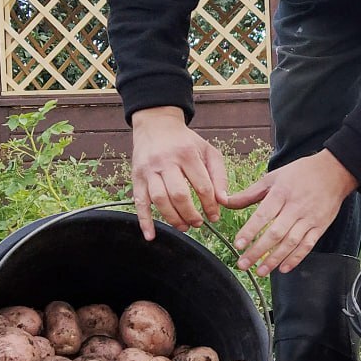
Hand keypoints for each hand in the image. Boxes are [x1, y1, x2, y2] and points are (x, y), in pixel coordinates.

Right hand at [130, 106, 228, 239]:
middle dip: (191, 214)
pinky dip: (144, 221)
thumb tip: (223, 201)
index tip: (215, 216)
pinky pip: (139, 202)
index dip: (210, 205)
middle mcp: (166, 161)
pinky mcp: (136, 178)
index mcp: (187, 154)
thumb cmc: (186, 142)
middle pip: (179, 195)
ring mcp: (149, 170)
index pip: (202, 186)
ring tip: (184, 226)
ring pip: (160, 200)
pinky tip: (151, 235)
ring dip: (173, 218)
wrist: (156, 125)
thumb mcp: (207, 151)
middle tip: (198, 223)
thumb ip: (219, 175)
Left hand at [226, 151, 358, 275]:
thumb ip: (249, 193)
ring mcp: (309, 218)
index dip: (250, 231)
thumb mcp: (273, 178)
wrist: (335, 172)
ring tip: (260, 271)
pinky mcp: (320, 227)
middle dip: (257, 251)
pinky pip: (307, 246)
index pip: (263, 215)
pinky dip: (295, 258)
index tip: (238, 245)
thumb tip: (226, 201)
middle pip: (275, 233)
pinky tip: (283, 268)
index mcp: (281, 193)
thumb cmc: (300, 174)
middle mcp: (296, 207)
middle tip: (243, 264)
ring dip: (274, 259)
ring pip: (290, 243)